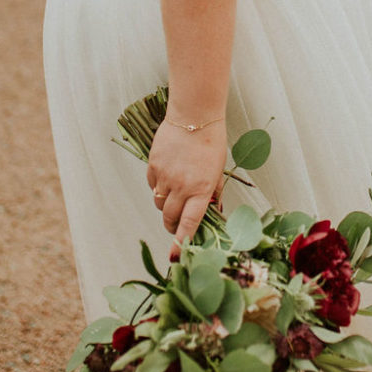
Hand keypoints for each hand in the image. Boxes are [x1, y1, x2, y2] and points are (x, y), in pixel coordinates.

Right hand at [147, 119, 226, 257]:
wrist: (194, 115)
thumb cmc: (212, 142)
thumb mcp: (218, 170)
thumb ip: (213, 192)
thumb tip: (212, 210)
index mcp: (201, 189)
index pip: (190, 223)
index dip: (182, 241)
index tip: (176, 256)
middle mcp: (182, 186)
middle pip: (169, 217)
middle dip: (172, 225)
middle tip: (176, 225)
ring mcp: (165, 176)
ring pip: (159, 203)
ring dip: (165, 206)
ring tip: (175, 197)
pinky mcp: (154, 166)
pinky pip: (152, 185)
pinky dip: (158, 187)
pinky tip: (167, 178)